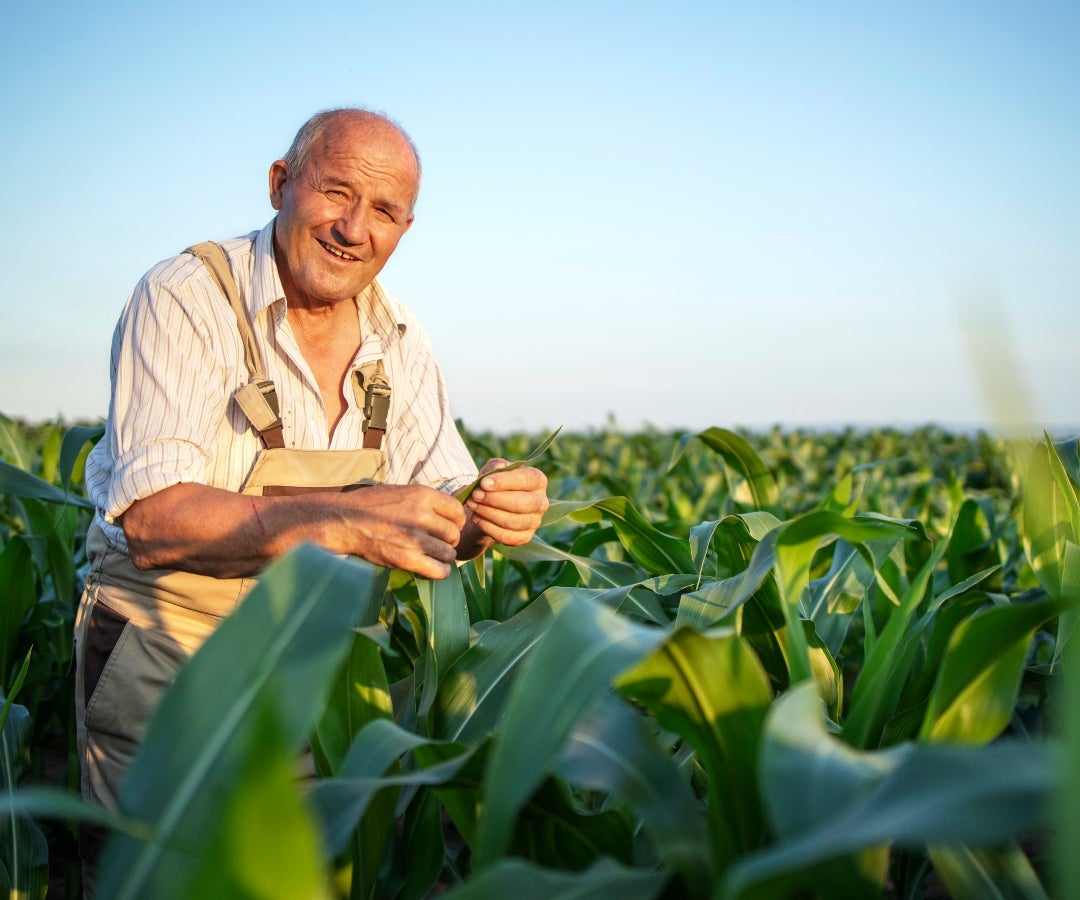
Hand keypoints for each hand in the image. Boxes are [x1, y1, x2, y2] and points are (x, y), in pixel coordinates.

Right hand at [336, 484, 467, 578]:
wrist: (344, 521)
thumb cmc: (371, 505)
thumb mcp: (402, 492)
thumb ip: (426, 502)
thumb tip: (449, 514)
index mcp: (422, 495)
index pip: (458, 512)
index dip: (455, 521)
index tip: (445, 526)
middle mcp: (422, 515)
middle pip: (454, 534)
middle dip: (447, 540)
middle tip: (435, 543)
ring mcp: (415, 538)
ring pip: (449, 553)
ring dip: (442, 556)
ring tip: (430, 555)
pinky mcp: (407, 559)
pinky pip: (440, 570)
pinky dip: (440, 571)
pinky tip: (431, 568)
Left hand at [463, 459, 548, 546]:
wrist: (491, 506)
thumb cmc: (495, 484)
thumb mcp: (493, 469)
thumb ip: (495, 466)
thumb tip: (499, 467)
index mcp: (538, 480)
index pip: (527, 480)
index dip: (505, 482)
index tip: (483, 483)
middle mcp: (541, 502)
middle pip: (522, 503)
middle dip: (495, 500)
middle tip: (475, 495)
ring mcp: (535, 522)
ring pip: (513, 521)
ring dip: (489, 513)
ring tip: (472, 505)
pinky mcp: (525, 537)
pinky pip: (507, 537)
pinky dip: (489, 528)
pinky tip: (476, 518)